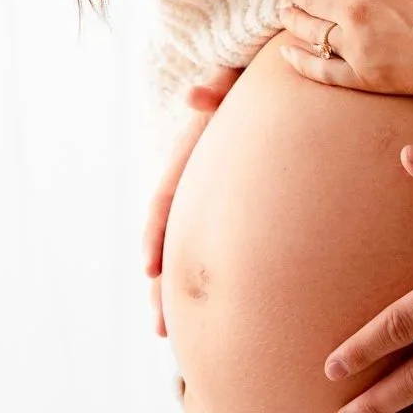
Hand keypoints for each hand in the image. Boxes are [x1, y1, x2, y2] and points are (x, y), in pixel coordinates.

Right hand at [143, 66, 241, 336]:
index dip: (154, 234)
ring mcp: (212, 203)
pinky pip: (219, 252)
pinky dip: (215, 283)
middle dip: (163, 287)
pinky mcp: (234, 213)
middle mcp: (195, 185)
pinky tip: (222, 316)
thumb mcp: (233, 76)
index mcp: (190, 157)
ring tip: (178, 337)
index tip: (150, 270)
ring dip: (182, 294)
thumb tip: (197, 95)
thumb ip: (218, 85)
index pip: (165, 199)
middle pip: (172, 241)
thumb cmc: (248, 75)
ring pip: (192, 254)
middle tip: (161, 327)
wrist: (263, 77)